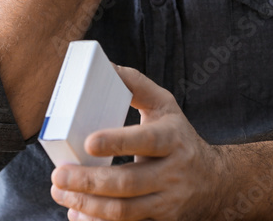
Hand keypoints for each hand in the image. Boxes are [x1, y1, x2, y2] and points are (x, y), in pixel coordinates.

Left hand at [50, 65, 229, 220]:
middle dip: (89, 182)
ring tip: (60, 194)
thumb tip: (107, 67)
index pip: (147, 141)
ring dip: (87, 205)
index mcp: (173, 138)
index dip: (117, 142)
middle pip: (128, 182)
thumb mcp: (166, 106)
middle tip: (58, 176)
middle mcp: (173, 172)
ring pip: (124, 210)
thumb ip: (137, 85)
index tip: (88, 142)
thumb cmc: (180, 137)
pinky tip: (77, 214)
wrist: (214, 182)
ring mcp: (168, 201)